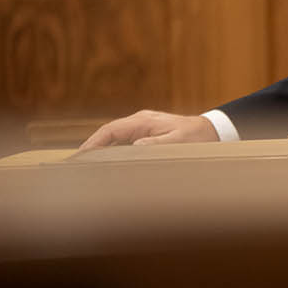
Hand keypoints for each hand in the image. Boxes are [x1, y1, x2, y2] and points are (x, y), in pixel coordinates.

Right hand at [78, 109, 217, 151]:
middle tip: (74, 164)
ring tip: (85, 166)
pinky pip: (124, 140)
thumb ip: (156, 145)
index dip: (93, 143)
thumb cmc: (197, 138)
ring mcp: (143, 125)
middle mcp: (140, 121)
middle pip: (108, 133)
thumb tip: (134, 148)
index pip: (110, 130)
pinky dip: (112, 149)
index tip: (79, 156)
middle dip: (91, 147)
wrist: (213, 130)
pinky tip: (107, 162)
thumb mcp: (178, 142)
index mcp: (144, 121)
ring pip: (114, 137)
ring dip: (100, 149)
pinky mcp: (147, 132)